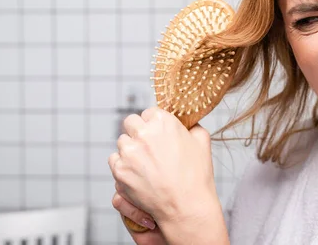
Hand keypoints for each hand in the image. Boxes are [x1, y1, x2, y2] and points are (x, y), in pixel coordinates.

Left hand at [108, 107, 227, 243]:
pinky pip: (114, 160)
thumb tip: (187, 124)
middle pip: (131, 122)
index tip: (158, 133)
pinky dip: (123, 165)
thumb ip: (192, 126)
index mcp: (163, 121)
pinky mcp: (120, 170)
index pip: (149, 112)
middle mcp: (143, 133)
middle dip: (138, 131)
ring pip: (122, 141)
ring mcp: (129, 152)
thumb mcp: (202, 142)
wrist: (186, 206)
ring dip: (130, 148)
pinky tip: (137, 173)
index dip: (154, 123)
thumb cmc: (196, 175)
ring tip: (145, 163)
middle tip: (148, 146)